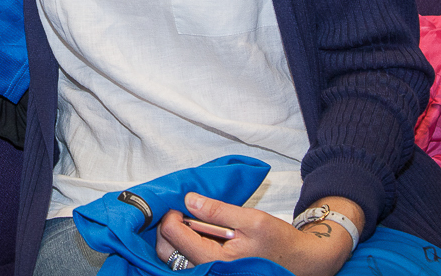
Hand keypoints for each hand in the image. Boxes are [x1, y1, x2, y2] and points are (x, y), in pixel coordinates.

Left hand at [156, 193, 357, 275]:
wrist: (302, 261)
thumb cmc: (280, 242)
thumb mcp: (252, 219)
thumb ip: (218, 211)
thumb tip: (190, 200)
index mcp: (216, 259)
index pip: (175, 236)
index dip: (171, 215)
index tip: (179, 203)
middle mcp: (209, 270)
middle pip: (166, 250)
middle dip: (167, 227)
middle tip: (180, 210)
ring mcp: (211, 272)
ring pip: (173, 256)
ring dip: (174, 235)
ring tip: (189, 218)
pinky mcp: (214, 271)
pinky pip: (187, 259)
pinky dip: (184, 243)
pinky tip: (197, 230)